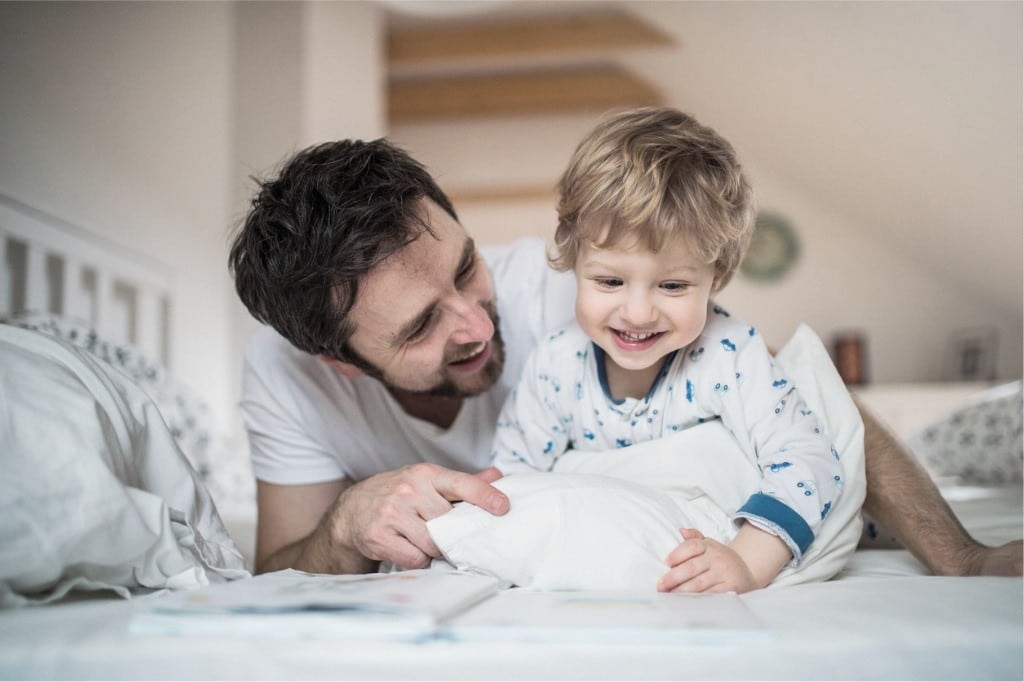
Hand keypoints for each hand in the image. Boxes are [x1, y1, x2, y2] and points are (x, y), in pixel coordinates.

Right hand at [329, 463, 507, 569]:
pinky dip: (415, 559)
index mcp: (425, 474)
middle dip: (450, 533)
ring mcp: (392, 513)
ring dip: (432, 549)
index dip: (484, 496)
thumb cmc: (399, 496)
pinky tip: (406, 548)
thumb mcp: (427, 482)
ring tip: (419, 538)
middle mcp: (408, 490)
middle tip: (441, 531)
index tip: (503, 507)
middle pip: (448, 522)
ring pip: (433, 544)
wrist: (351, 511)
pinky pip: (414, 558)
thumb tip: (497, 476)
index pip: (461, 483)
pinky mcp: (379, 536)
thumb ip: (463, 483)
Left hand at [658, 528, 758, 593]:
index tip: (666, 562)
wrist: (747, 570)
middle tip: (660, 586)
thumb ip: (694, 537)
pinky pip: (710, 595)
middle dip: (674, 577)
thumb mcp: (709, 544)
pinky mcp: (730, 589)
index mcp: (709, 546)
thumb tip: (681, 530)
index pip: (692, 546)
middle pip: (692, 567)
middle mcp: (717, 558)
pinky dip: (697, 600)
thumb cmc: (719, 558)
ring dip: (682, 591)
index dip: (677, 554)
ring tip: (669, 595)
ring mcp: (724, 574)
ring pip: (699, 584)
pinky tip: (685, 603)